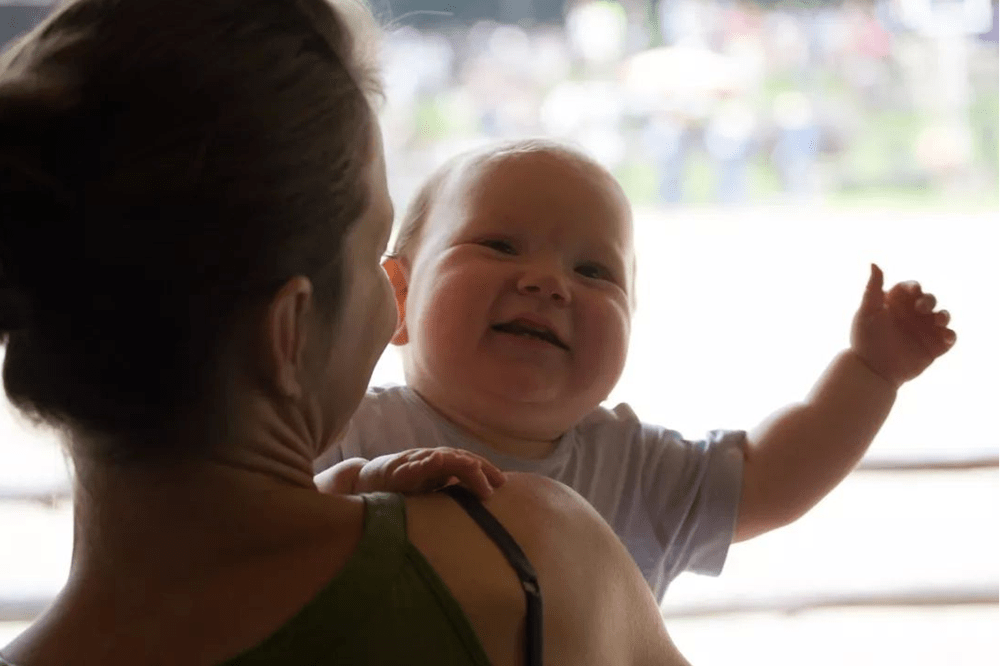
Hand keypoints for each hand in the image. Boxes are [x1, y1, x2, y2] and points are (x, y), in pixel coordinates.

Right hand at [354, 448, 505, 498]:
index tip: (503, 484)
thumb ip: (452, 497)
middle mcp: (431, 460)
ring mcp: (415, 463)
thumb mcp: (433, 494)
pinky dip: (424, 462)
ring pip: (440, 458)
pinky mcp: (397, 470)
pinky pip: (412, 466)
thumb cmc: (404, 490)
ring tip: (475, 467)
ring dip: (459, 462)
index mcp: (442, 467)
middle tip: (495, 484)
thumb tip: (479, 514)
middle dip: (479, 469)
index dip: (486, 471)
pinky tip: (435, 460)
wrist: (367, 482)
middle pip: (460, 459)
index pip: (469, 464)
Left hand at [851, 264, 955, 387]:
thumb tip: (873, 263)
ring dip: (944, 316)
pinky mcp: (934, 347)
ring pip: (943, 316)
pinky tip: (945, 337)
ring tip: (938, 321)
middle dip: (929, 300)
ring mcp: (924, 330)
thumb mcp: (867, 312)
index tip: (914, 292)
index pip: (910, 289)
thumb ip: (872, 288)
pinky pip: (949, 338)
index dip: (914, 288)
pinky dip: (950, 336)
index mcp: (896, 303)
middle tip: (922, 308)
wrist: (872, 370)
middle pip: (929, 300)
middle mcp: (912, 315)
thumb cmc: (865, 339)